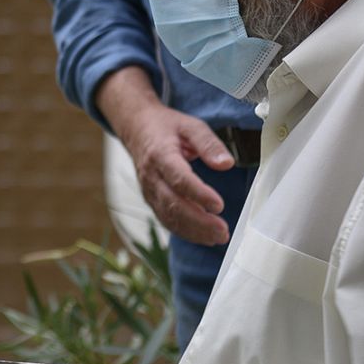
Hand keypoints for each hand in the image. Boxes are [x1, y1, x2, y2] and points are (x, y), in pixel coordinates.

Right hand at [112, 101, 233, 245]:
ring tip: (218, 237)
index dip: (198, 194)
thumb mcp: (190, 125)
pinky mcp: (151, 199)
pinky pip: (166, 219)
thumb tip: (226, 164)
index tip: (219, 205)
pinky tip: (203, 236)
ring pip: (169, 216)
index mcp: (160, 154)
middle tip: (223, 230)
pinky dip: (184, 231)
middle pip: (173, 204)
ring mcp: (149, 190)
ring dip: (193, 231)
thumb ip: (209, 144)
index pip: (179, 179)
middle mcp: (151, 176)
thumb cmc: (166, 127)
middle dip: (199, 221)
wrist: (137, 128)